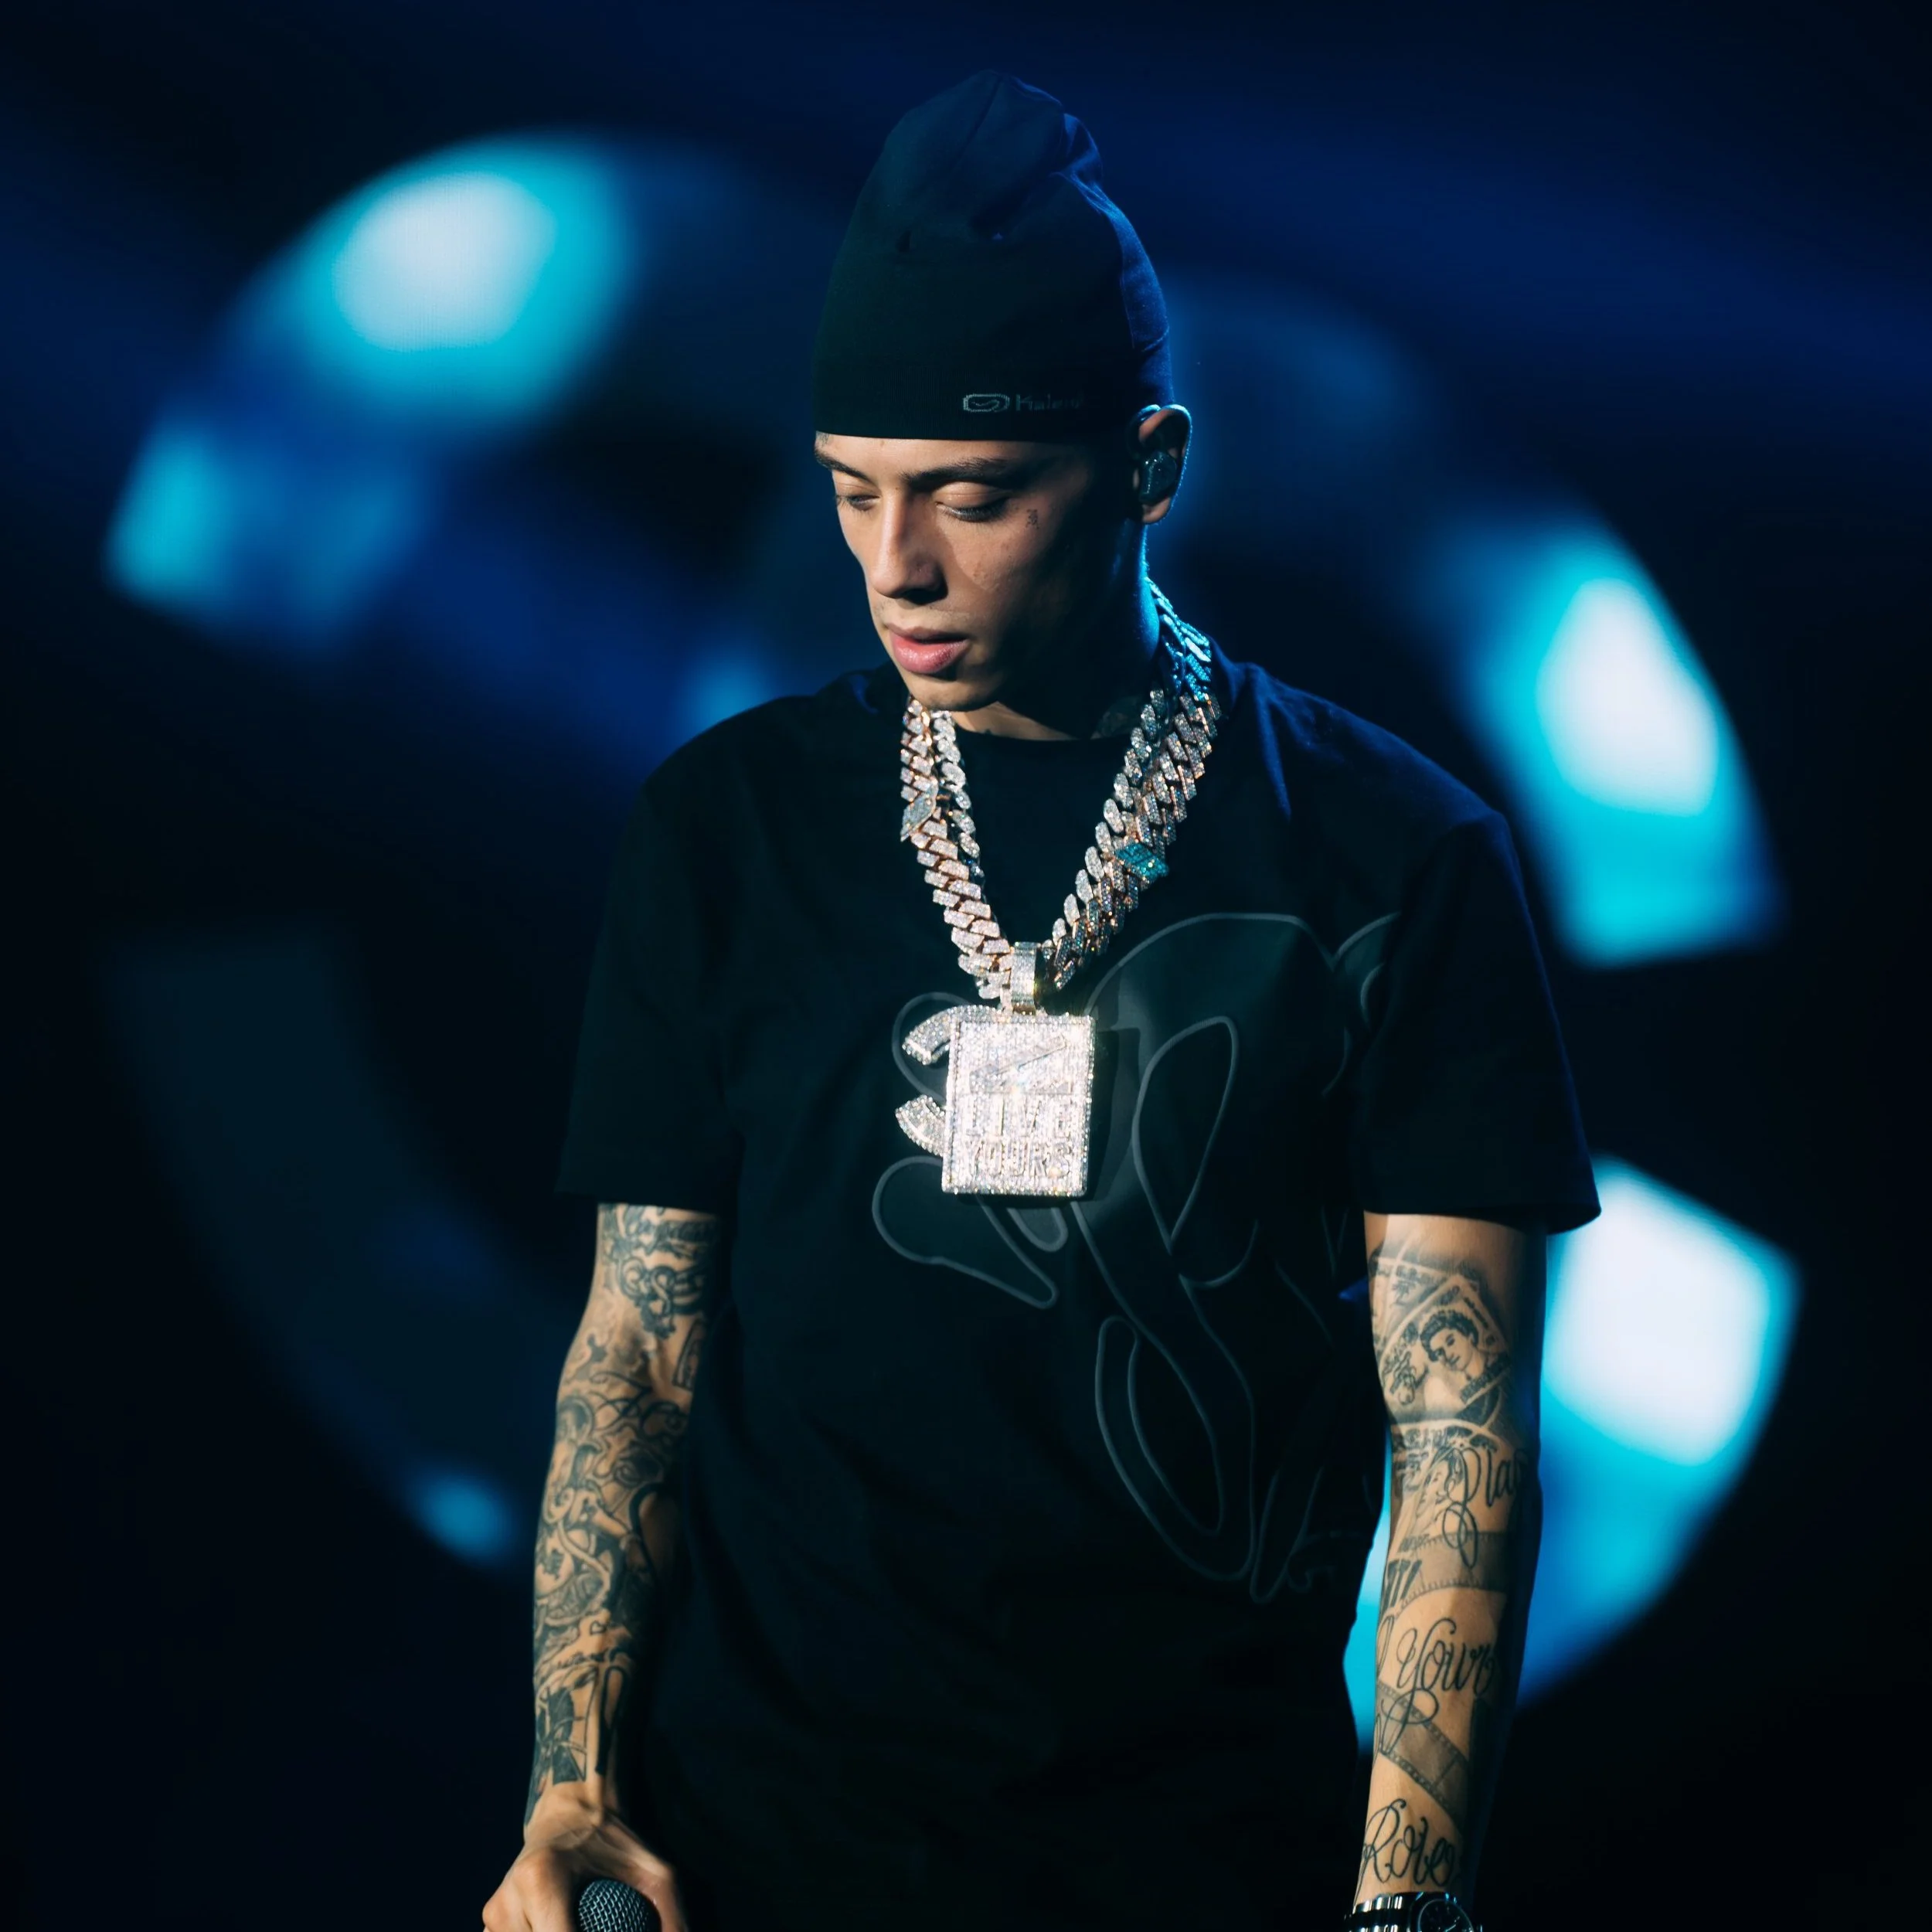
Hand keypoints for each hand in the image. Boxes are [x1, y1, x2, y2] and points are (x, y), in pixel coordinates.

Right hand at [482, 1787, 690, 1931]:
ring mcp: (494, 1913)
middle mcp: (507, 1899)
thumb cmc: (618, 1841)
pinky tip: (564, 1928)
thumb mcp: (656, 1874)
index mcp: (541, 1880)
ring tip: (586, 1925)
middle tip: (599, 1927)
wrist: (573, 1809)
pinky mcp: (490, 1921)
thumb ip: (672, 1921)